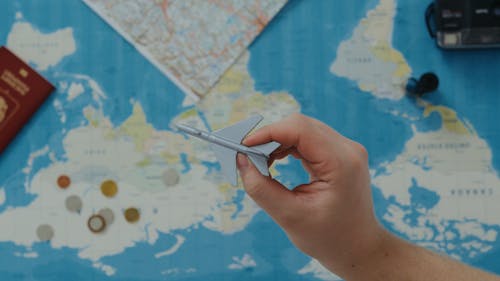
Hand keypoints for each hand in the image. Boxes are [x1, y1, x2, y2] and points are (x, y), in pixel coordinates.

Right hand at [237, 113, 385, 275]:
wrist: (358, 247)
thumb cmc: (328, 238)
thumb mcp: (289, 217)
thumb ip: (261, 188)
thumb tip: (241, 159)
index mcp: (341, 163)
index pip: (299, 129)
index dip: (268, 132)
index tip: (243, 145)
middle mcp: (347, 149)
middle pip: (300, 125)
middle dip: (270, 136)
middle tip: (247, 155)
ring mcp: (346, 149)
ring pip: (302, 129)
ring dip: (277, 140)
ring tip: (260, 161)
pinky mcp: (340, 153)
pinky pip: (308, 138)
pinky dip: (287, 145)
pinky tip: (274, 160)